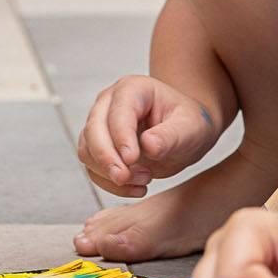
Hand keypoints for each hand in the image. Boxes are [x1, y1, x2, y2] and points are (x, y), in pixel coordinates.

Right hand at [76, 74, 220, 195]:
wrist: (185, 133)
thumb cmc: (189, 124)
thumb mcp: (191, 128)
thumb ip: (171, 136)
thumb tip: (149, 145)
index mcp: (133, 89)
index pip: (118, 112)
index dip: (121, 136)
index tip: (131, 159)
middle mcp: (110, 103)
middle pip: (93, 129)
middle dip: (106, 157)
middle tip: (124, 177)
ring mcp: (100, 124)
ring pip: (87, 150)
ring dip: (108, 172)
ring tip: (145, 181)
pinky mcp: (98, 147)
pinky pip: (92, 168)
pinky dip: (109, 183)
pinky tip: (137, 188)